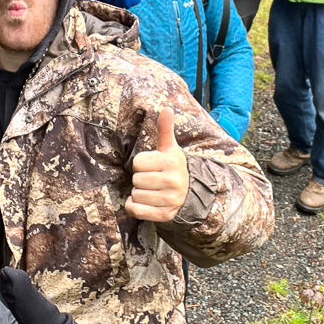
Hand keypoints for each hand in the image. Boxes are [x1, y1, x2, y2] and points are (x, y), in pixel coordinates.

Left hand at [126, 108, 188, 222]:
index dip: (141, 164)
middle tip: (152, 179)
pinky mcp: (164, 215)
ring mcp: (170, 200)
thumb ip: (165, 129)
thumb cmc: (172, 167)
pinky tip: (144, 201)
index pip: (137, 162)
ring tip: (151, 190)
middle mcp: (173, 181)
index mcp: (172, 162)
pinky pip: (136, 210)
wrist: (189, 193)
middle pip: (136, 179)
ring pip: (135, 195)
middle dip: (140, 179)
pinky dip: (133, 207)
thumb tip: (166, 108)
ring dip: (138, 193)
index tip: (152, 166)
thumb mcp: (170, 148)